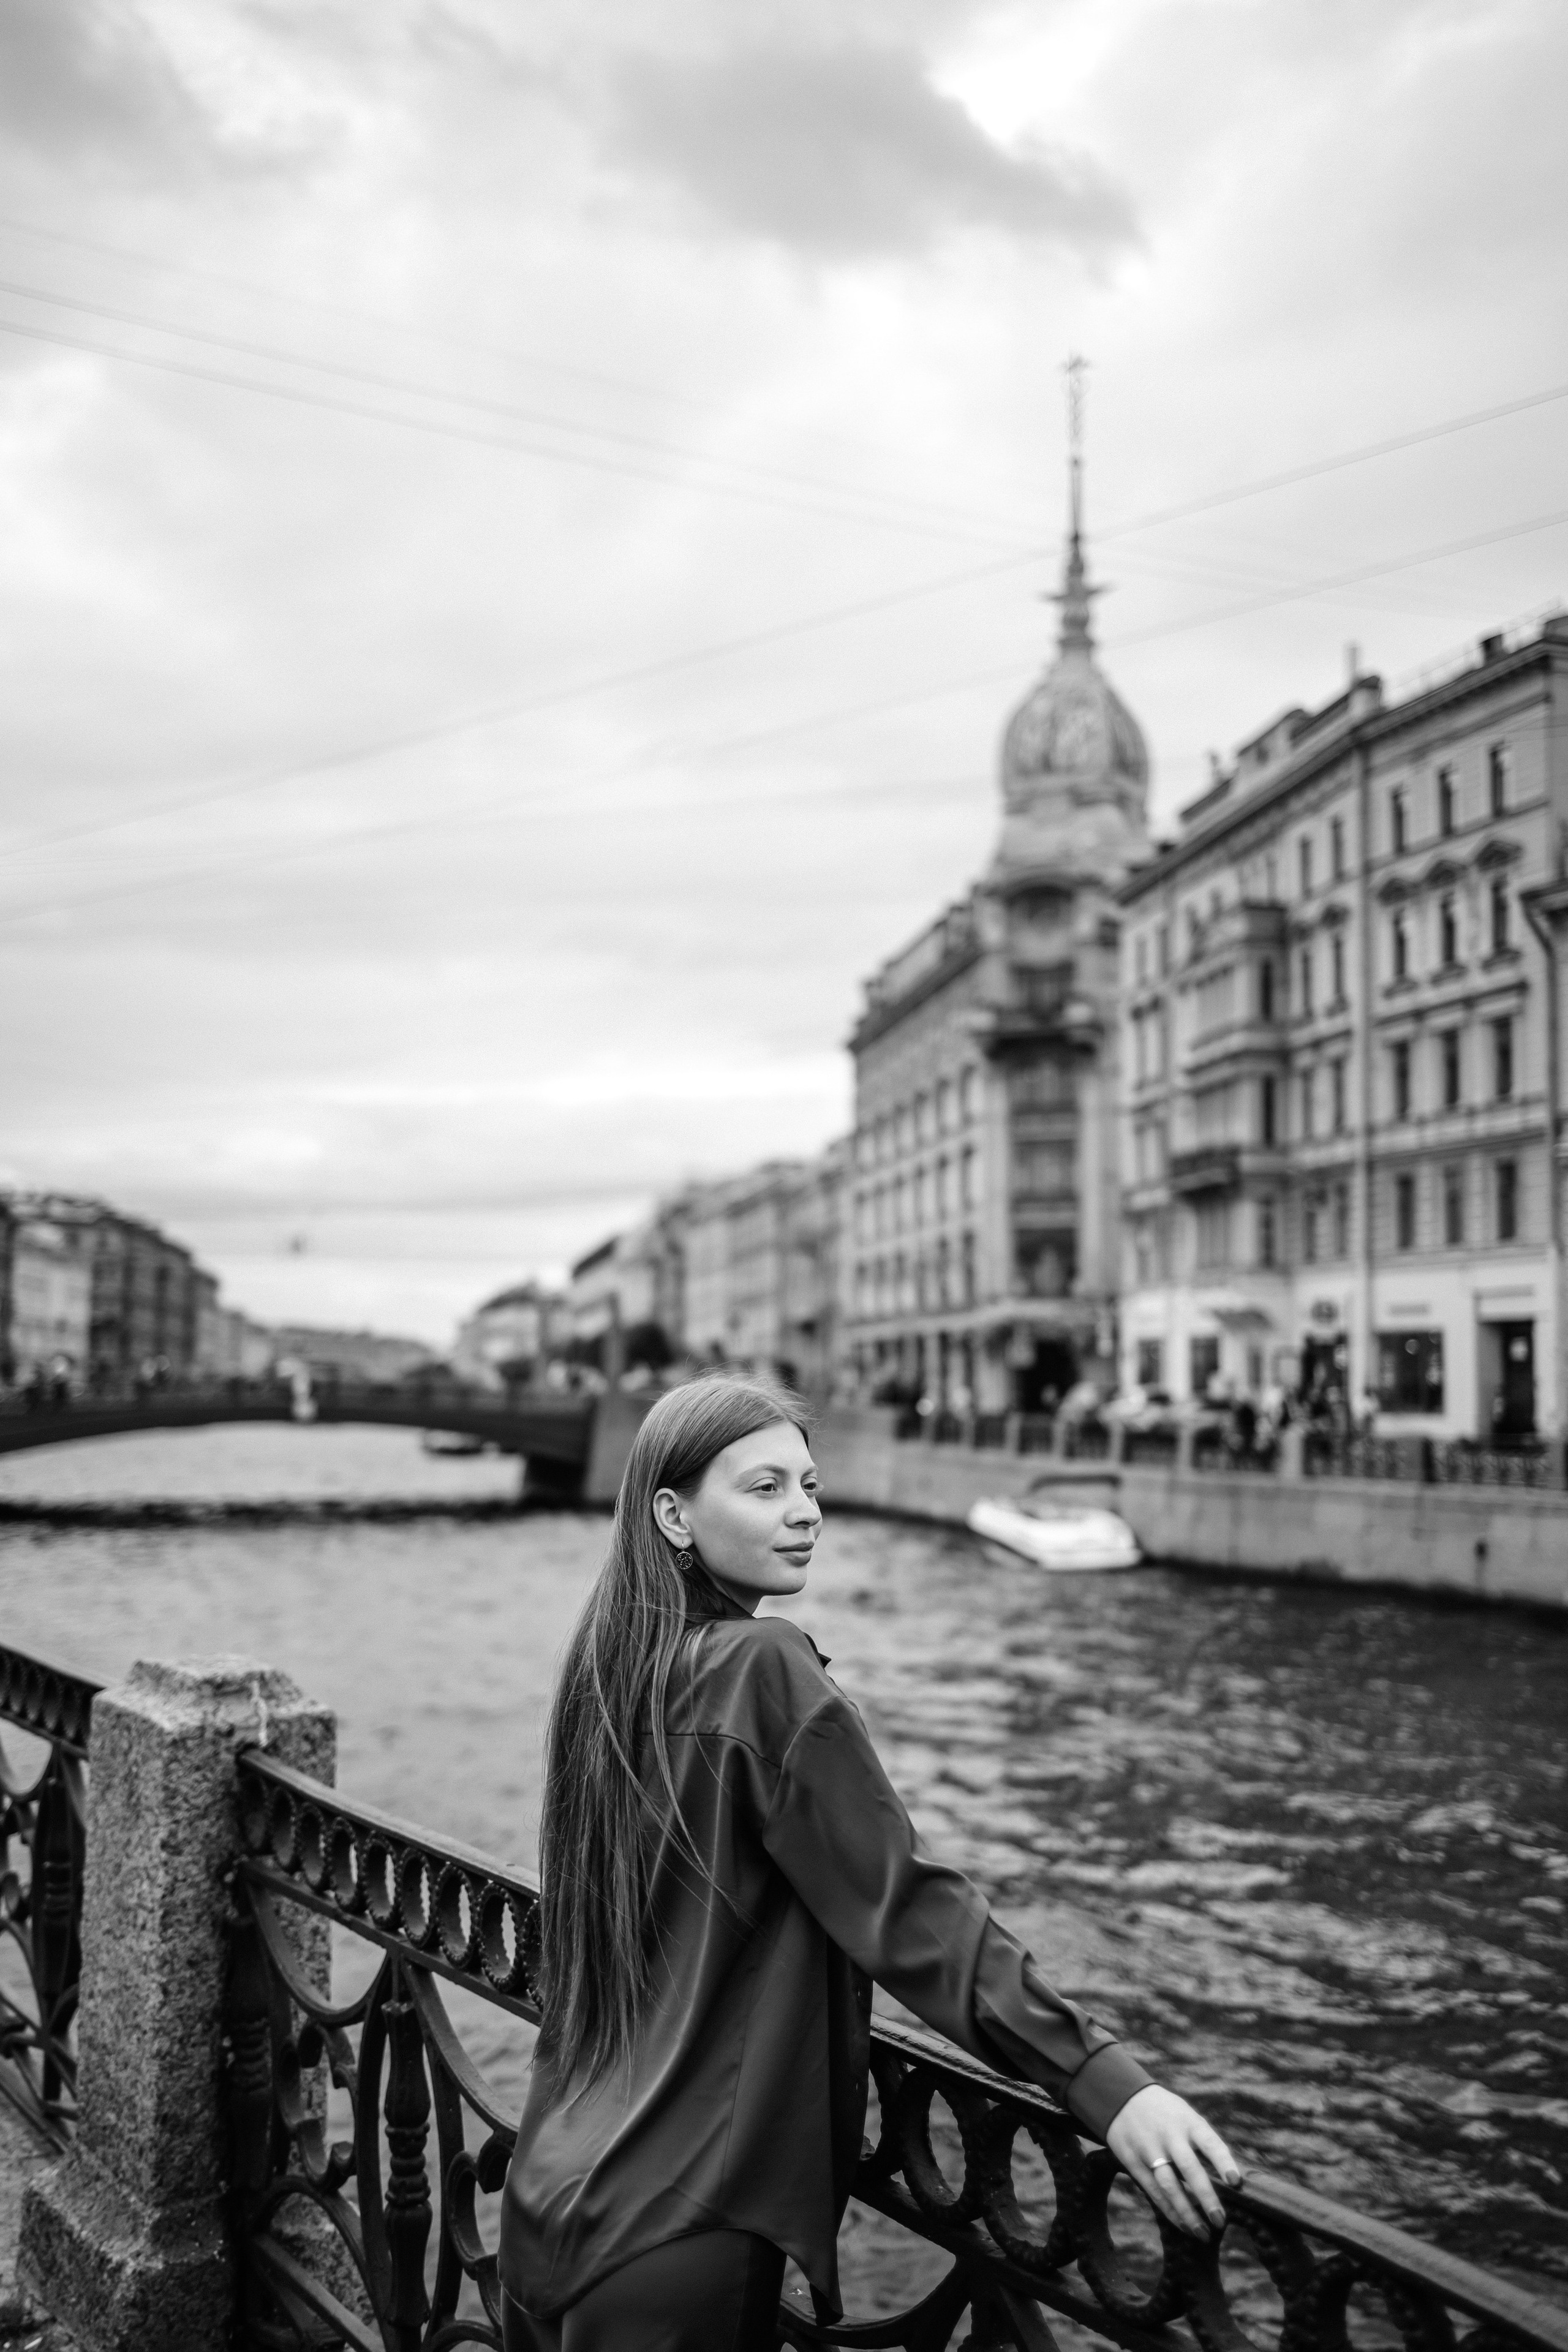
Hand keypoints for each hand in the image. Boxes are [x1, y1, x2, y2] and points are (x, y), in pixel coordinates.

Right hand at [1104, 2084, 1241, 2238]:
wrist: (1121, 2097)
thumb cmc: (1166, 2112)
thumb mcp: (1186, 2114)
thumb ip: (1202, 2141)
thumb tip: (1229, 2178)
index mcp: (1187, 2121)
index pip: (1210, 2142)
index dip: (1223, 2162)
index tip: (1236, 2182)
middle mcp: (1169, 2135)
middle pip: (1189, 2168)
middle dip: (1206, 2196)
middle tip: (1220, 2220)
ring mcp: (1149, 2149)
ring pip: (1168, 2185)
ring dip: (1187, 2212)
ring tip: (1203, 2233)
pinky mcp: (1133, 2162)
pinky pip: (1153, 2191)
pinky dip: (1169, 2210)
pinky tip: (1183, 2225)